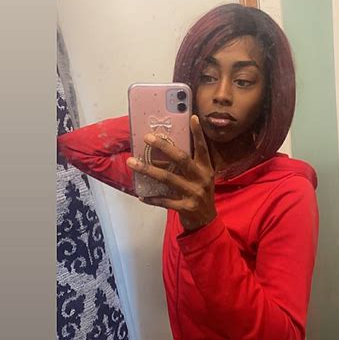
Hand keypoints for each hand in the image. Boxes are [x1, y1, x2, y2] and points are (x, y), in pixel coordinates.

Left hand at [126, 115, 216, 232]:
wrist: (206, 221)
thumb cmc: (199, 194)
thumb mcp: (201, 178)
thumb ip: (190, 165)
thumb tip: (167, 150)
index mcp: (206, 169)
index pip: (202, 148)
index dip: (198, 133)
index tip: (191, 117)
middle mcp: (201, 179)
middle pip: (181, 159)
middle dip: (164, 147)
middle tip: (148, 137)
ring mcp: (193, 193)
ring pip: (167, 178)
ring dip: (148, 170)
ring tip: (132, 162)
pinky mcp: (185, 207)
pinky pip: (164, 201)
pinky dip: (152, 198)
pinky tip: (141, 195)